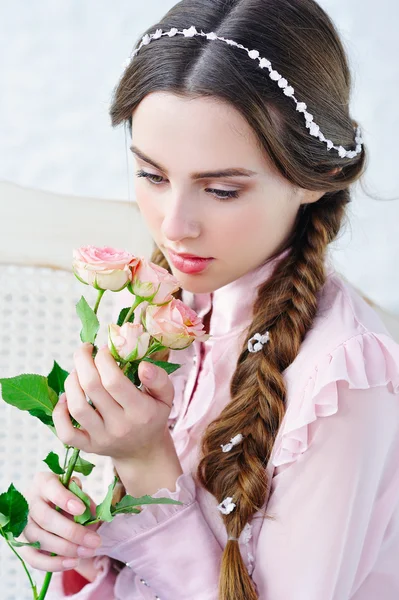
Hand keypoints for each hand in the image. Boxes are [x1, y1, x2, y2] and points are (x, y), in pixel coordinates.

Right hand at [18, 472, 101, 573]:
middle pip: (46, 518)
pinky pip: (35, 558)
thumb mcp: (75, 491)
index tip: (82, 509)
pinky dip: (54, 563)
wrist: (49, 508)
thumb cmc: (66, 497)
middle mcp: (28, 502)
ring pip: (40, 540)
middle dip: (72, 532)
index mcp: (42, 482)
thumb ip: (83, 499)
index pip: (50, 488)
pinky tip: (73, 561)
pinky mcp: (21, 545)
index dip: (65, 499)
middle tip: (95, 541)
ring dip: (66, 549)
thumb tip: (92, 513)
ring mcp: (22, 525)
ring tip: (88, 552)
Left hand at [52, 343, 174, 461]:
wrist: (143, 451)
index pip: (114, 381)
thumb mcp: (166, 397)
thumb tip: (143, 365)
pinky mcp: (87, 447)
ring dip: (71, 381)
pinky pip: (65, 432)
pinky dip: (59, 412)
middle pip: (92, 387)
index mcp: (141, 411)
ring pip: (76, 406)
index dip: (104, 359)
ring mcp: (101, 438)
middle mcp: (119, 426)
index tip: (103, 350)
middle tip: (85, 350)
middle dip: (83, 361)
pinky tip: (66, 397)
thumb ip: (159, 379)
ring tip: (77, 371)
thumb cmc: (153, 415)